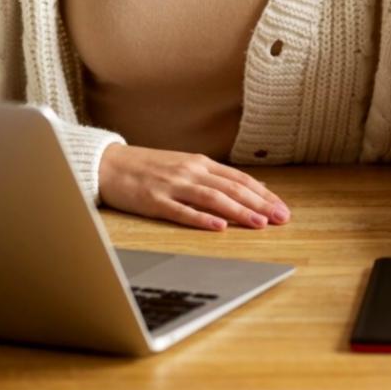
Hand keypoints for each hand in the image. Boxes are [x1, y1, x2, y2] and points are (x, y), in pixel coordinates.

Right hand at [97, 143, 290, 230]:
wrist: (108, 164)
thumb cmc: (148, 168)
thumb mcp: (185, 166)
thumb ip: (215, 177)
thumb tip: (250, 189)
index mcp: (200, 163)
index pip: (240, 179)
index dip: (263, 194)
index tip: (282, 208)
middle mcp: (190, 171)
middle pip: (232, 188)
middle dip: (259, 204)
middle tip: (281, 219)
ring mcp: (172, 185)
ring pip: (213, 198)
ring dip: (239, 211)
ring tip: (260, 224)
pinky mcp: (154, 200)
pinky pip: (181, 211)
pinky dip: (202, 219)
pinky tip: (219, 226)